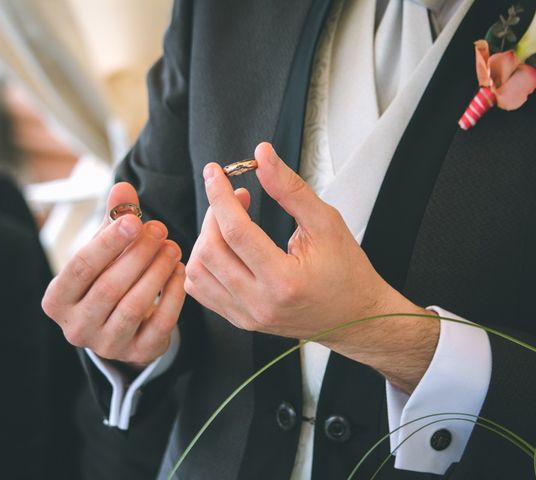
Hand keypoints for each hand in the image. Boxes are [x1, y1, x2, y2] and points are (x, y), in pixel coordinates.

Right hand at [42, 183, 185, 366]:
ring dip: (157, 271)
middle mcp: (76, 327)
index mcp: (57, 300)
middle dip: (138, 254)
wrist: (122, 326)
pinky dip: (173, 295)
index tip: (135, 219)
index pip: (81, 266)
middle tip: (160, 230)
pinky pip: (160, 324)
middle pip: (109, 286)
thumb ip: (113, 219)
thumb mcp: (105, 250)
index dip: (109, 241)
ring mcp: (106, 345)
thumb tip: (124, 186)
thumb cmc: (107, 278)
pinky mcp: (137, 354)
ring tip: (172, 247)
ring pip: (134, 306)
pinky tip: (180, 271)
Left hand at [185, 143, 437, 391]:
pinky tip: (220, 246)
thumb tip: (262, 157)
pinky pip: (200, 290)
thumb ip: (290, 188)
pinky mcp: (240, 319)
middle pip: (210, 251)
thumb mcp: (326, 222)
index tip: (215, 173)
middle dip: (214, 213)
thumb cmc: (346, 272)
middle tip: (235, 197)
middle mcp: (260, 303)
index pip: (235, 231)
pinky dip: (201, 263)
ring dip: (205, 237)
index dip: (220, 195)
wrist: (355, 316)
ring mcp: (247, 316)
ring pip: (198, 272)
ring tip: (229, 222)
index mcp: (284, 281)